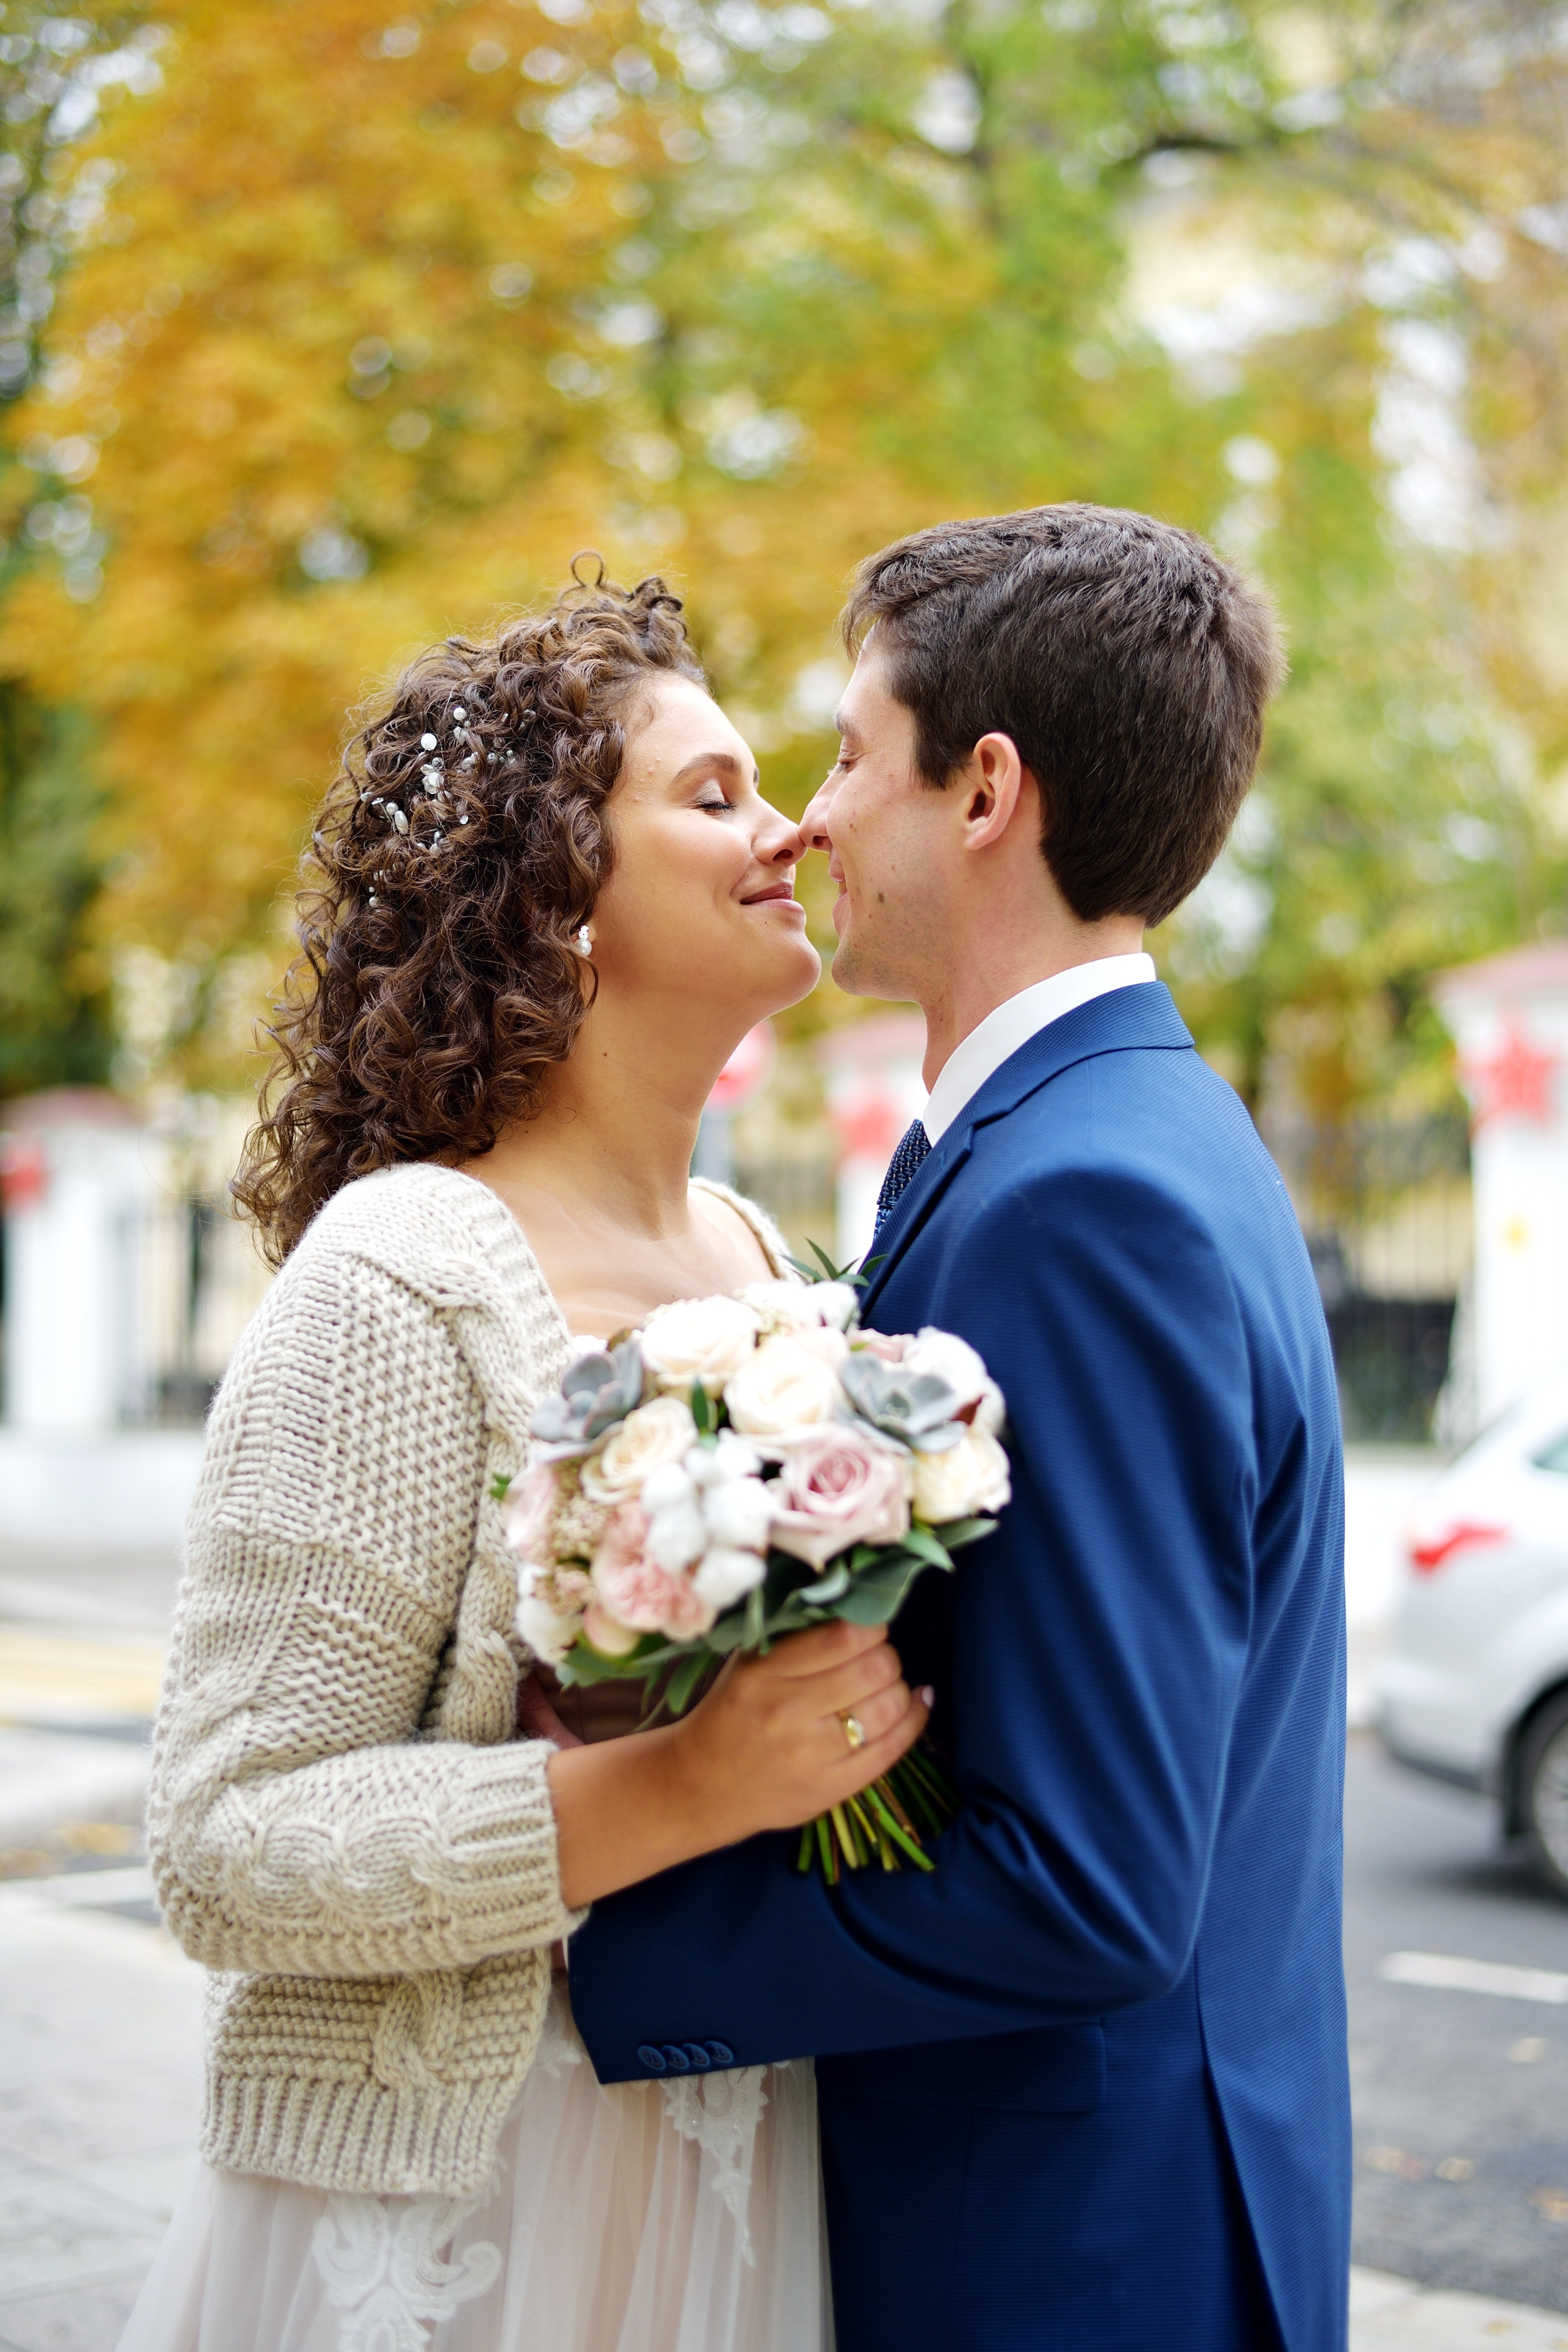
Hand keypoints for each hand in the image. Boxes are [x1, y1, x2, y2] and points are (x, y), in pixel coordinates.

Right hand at [669, 1621, 927, 1845]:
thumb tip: (853, 1604)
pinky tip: (916, 1704)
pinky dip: (914, 1720)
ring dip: (899, 1689)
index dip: (870, 1626)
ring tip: (886, 1686)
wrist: (701, 1787)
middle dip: (887, 1656)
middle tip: (877, 1658)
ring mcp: (812, 1756)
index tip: (867, 1629)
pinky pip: (892, 1750)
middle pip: (875, 1668)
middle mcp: (788, 1713)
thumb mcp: (746, 1664)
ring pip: (889, 1707)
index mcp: (763, 1674)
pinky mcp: (831, 1789)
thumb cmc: (730, 1713)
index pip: (843, 1636)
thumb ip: (791, 1636)